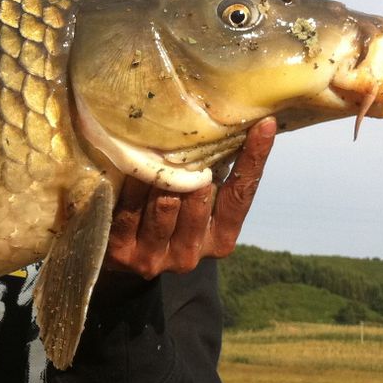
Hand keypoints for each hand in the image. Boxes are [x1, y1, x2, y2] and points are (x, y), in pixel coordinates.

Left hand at [103, 117, 275, 278]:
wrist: (118, 257)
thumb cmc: (166, 217)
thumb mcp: (195, 202)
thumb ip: (213, 179)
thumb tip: (234, 129)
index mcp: (220, 239)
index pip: (240, 195)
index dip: (253, 159)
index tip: (264, 124)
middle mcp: (192, 254)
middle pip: (199, 197)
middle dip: (190, 166)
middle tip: (182, 137)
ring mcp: (158, 258)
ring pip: (165, 202)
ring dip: (158, 174)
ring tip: (152, 151)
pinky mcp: (125, 254)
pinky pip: (132, 209)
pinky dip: (132, 185)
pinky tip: (129, 169)